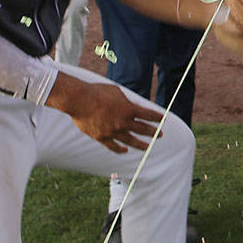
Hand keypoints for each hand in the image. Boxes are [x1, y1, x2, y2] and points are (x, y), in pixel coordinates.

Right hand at [48, 75, 162, 153]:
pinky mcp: (102, 137)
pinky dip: (120, 149)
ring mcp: (113, 131)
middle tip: (160, 135)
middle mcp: (123, 122)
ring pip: (131, 140)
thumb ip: (127, 101)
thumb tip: (133, 107)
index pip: (149, 115)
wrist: (78, 100)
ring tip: (148, 147)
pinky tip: (125, 150)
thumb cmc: (98, 92)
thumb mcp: (117, 92)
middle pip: (142, 129)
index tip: (164, 120)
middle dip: (153, 132)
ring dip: (141, 144)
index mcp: (129, 109)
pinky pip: (113, 146)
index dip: (158, 118)